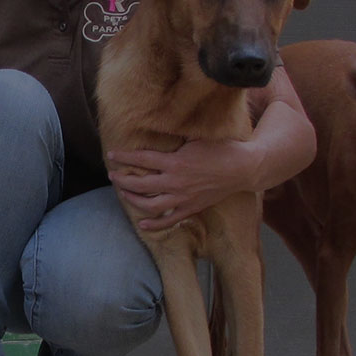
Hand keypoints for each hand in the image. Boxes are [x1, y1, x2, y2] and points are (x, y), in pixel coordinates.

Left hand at [108, 139, 254, 232]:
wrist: (243, 168)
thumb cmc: (221, 149)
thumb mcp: (196, 138)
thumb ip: (176, 139)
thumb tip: (159, 131)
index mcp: (176, 162)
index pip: (142, 159)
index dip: (124, 157)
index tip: (112, 155)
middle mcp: (176, 182)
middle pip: (141, 184)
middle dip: (123, 180)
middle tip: (113, 176)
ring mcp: (183, 198)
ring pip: (150, 205)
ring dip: (133, 200)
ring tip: (124, 193)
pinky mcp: (191, 208)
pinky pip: (169, 220)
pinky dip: (154, 225)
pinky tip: (141, 224)